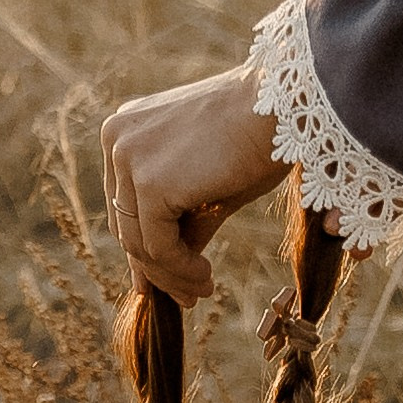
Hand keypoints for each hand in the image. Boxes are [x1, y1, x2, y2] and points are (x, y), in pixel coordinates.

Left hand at [99, 63, 302, 305]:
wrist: (285, 107)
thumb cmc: (259, 137)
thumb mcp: (208, 184)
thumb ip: (182, 221)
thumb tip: (171, 272)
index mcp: (127, 132)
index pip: (126, 204)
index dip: (144, 248)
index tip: (168, 280)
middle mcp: (117, 140)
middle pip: (126, 225)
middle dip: (158, 268)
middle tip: (190, 295)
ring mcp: (128, 159)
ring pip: (138, 241)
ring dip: (172, 275)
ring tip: (202, 289)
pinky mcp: (148, 183)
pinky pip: (156, 246)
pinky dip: (180, 269)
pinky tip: (206, 276)